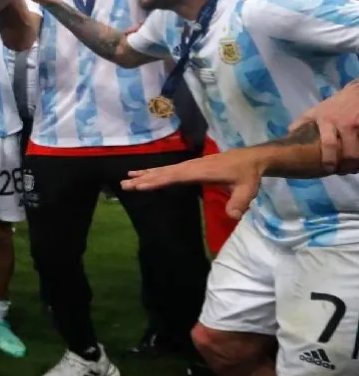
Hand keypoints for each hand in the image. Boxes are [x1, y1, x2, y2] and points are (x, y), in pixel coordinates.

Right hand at [121, 149, 263, 219]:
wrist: (251, 159)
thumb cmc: (248, 175)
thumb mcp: (248, 189)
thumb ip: (240, 202)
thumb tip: (233, 216)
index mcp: (201, 171)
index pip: (175, 176)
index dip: (158, 181)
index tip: (140, 185)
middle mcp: (191, 166)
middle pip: (164, 173)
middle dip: (144, 178)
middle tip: (124, 184)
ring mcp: (190, 166)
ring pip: (164, 170)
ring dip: (145, 174)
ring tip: (127, 179)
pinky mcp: (190, 167)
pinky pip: (168, 170)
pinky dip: (154, 172)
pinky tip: (146, 174)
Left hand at [292, 83, 358, 173]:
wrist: (357, 93)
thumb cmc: (334, 106)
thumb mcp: (316, 112)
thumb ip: (302, 123)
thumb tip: (289, 135)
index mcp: (327, 121)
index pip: (329, 143)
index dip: (329, 158)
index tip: (329, 169)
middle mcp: (344, 123)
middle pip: (350, 151)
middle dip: (348, 165)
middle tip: (346, 171)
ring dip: (357, 162)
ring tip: (354, 167)